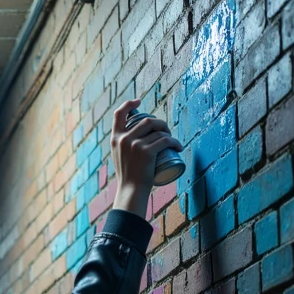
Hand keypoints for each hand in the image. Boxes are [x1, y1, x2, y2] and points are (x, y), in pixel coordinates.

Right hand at [110, 99, 182, 216]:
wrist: (130, 192)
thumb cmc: (128, 177)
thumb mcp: (120, 157)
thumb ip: (123, 146)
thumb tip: (133, 133)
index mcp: (115, 139)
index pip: (119, 114)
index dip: (129, 104)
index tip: (139, 101)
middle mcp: (123, 139)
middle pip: (147, 121)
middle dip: (160, 123)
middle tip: (166, 133)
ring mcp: (135, 145)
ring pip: (158, 130)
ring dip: (169, 133)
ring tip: (172, 141)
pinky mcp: (147, 152)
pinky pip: (166, 141)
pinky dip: (175, 143)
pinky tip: (178, 146)